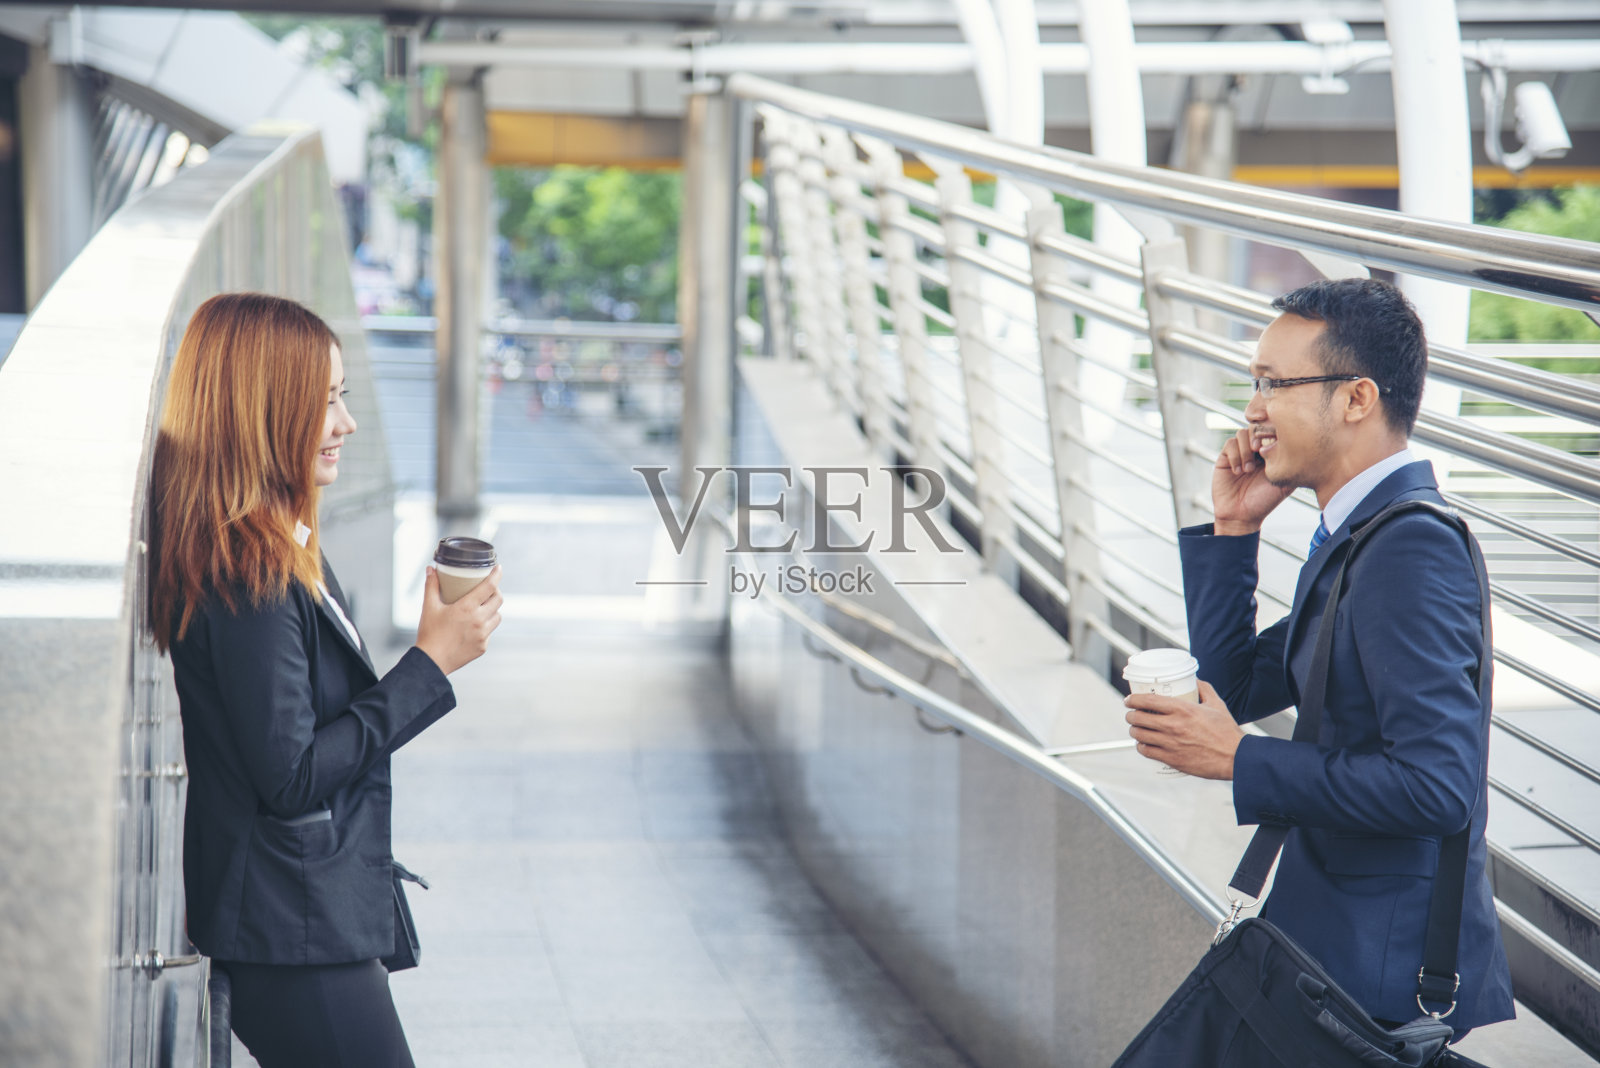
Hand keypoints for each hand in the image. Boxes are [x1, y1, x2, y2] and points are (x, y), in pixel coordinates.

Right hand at [415, 565, 502, 674]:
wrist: (431, 661)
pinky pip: (490, 632)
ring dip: (493, 609)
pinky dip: (485, 626)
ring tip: (484, 607)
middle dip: (496, 591)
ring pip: (497, 616)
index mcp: (467, 608)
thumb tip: (431, 569)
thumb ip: (431, 586)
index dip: (496, 575)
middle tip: (489, 588)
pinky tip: (476, 626)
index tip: (499, 568)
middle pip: (498, 600)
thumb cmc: (429, 633)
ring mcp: (483, 635)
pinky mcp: (483, 647)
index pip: (489, 587)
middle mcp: (479, 621)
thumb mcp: (429, 607)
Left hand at [1124, 680, 1243, 779]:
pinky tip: (1143, 744)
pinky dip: (1141, 747)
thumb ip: (1204, 689)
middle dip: (1131, 715)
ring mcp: (1170, 743)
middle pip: (1138, 718)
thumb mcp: (1217, 705)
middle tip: (1132, 715)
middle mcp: (1173, 725)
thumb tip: (1195, 680)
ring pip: (1139, 735)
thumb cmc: (1227, 732)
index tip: (1128, 699)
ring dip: (1134, 731)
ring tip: (1137, 729)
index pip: (1147, 701)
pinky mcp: (1172, 759)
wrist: (1235, 758)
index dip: (1133, 699)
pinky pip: (1147, 752)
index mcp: (1182, 709)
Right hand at [1213, 427, 1293, 535]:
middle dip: (1258, 435)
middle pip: (1256, 427)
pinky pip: (1229, 444)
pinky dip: (1235, 456)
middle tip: (1258, 451)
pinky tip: (1238, 472)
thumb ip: (1292, 466)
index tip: (1273, 445)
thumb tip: (1300, 447)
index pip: (1272, 431)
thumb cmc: (1264, 501)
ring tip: (1248, 469)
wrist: (1241, 515)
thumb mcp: (1285, 483)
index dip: (1273, 432)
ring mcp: (1240, 453)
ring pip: (1242, 433)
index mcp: (1271, 453)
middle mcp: (1255, 450)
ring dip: (1245, 450)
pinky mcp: (1225, 458)